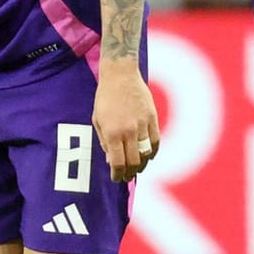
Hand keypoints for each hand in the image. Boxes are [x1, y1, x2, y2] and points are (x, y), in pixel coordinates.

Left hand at [95, 63, 160, 182]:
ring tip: (138, 168)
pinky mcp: (152, 118)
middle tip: (127, 176)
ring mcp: (142, 125)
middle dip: (130, 173)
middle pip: (134, 162)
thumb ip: (105, 141)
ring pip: (146, 154)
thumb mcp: (98, 120)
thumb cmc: (105, 98)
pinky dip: (153, 151)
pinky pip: (155, 141)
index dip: (118, 174)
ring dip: (142, 165)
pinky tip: (148, 155)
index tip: (117, 178)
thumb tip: (111, 160)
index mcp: (112, 133)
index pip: (118, 163)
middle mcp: (129, 131)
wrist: (120, 75)